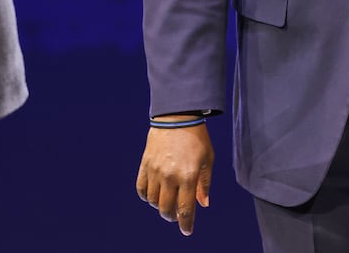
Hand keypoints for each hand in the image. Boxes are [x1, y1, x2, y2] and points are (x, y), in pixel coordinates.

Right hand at [137, 119, 213, 235]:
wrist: (177, 117)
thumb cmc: (196, 138)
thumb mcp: (207, 160)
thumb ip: (204, 184)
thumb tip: (203, 204)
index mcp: (188, 176)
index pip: (185, 209)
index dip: (186, 224)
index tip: (187, 231)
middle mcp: (169, 176)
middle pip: (166, 209)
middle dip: (172, 217)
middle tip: (177, 215)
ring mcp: (155, 171)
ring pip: (153, 201)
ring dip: (160, 206)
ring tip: (167, 201)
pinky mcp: (144, 165)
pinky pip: (141, 189)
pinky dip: (146, 196)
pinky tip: (153, 195)